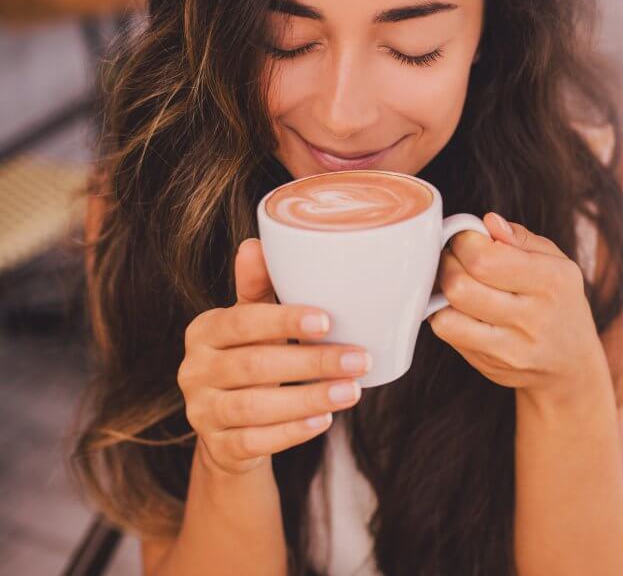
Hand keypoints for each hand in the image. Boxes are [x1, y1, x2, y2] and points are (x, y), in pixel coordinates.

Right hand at [178, 238, 371, 475]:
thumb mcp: (254, 323)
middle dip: (312, 363)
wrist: (229, 428)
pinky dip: (292, 432)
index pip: (242, 321)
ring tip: (352, 391)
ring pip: (255, 407)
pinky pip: (255, 441)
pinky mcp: (218, 447)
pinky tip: (324, 421)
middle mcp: (194, 370)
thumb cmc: (251, 358)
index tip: (328, 320)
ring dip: (309, 399)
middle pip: (255, 365)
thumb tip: (256, 243)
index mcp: (204, 331)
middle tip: (359, 360)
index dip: (284, 320)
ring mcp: (201, 412)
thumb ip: (258, 288)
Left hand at [427, 213, 606, 399]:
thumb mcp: (557, 263)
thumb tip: (488, 222)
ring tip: (457, 281)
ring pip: (447, 314)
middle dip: (448, 262)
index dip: (464, 241)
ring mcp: (510, 348)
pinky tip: (459, 307)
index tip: (467, 238)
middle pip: (459, 285)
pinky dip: (444, 314)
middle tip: (456, 257)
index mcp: (552, 282)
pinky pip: (447, 333)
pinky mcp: (490, 366)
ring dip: (442, 291)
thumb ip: (521, 238)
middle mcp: (533, 317)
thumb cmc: (560, 303)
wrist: (572, 365)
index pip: (485, 258)